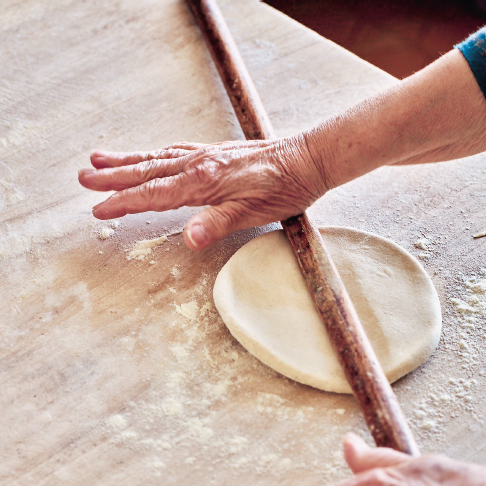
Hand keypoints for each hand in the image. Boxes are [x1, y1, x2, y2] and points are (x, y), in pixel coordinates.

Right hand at [78, 135, 326, 250]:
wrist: (307, 159)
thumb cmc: (283, 189)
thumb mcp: (252, 214)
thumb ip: (216, 224)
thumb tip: (188, 239)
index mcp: (203, 182)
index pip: (154, 195)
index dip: (124, 203)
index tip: (98, 208)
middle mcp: (198, 164)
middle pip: (146, 172)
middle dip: (113, 177)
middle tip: (83, 179)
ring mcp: (205, 156)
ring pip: (156, 158)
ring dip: (126, 162)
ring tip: (99, 159)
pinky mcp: (214, 153)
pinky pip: (173, 151)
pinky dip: (152, 154)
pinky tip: (147, 156)